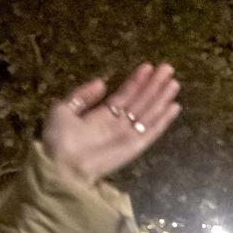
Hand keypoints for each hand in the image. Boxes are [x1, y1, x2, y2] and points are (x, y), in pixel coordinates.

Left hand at [41, 64, 182, 185]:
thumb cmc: (58, 140)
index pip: (124, 95)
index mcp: (102, 116)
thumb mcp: (63, 109)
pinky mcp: (135, 146)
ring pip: (149, 112)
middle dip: (154, 85)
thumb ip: (82, 95)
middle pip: (141, 101)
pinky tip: (174, 106)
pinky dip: (164, 119)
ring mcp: (128, 135)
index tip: (148, 66)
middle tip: (167, 68)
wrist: (63, 165)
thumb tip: (102, 82)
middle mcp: (118, 124)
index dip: (136, 81)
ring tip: (174, 82)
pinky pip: (152, 130)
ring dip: (161, 97)